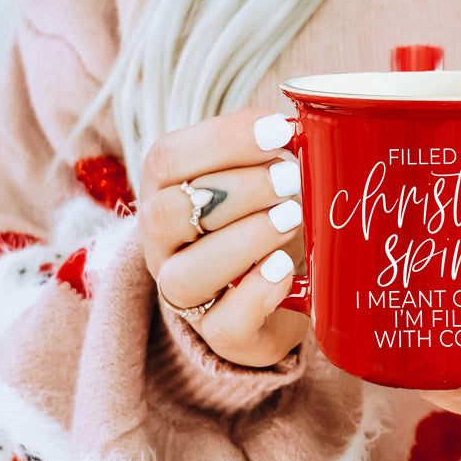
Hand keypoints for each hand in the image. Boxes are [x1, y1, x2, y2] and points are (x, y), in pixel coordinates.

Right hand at [138, 109, 309, 366]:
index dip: (222, 140)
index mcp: (165, 192)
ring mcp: (184, 294)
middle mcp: (162, 244)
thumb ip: (270, 155)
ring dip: (244, 240)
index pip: (167, 158)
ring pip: (186, 275)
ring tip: (292, 219)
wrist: (280, 292)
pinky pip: (224, 324)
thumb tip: (298, 127)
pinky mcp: (218, 334)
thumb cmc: (267, 218)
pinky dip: (257, 293)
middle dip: (238, 189)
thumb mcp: (263, 180)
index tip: (278, 130)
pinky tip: (284, 268)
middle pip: (170, 212)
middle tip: (291, 178)